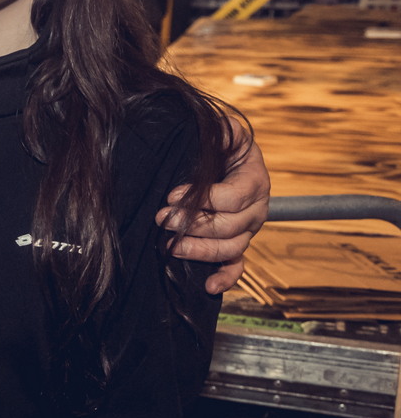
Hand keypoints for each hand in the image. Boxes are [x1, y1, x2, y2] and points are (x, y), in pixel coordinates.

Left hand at [158, 123, 267, 292]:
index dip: (202, 199)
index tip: (172, 195)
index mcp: (254, 182)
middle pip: (229, 227)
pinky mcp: (236, 244)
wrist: (226, 162)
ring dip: (200, 250)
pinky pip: (237, 266)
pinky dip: (225, 278)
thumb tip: (219, 132)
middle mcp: (255, 210)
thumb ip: (224, 132)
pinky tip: (208, 285)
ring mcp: (247, 230)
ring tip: (170, 247)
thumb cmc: (223, 147)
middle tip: (162, 220)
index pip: (233, 198)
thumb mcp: (225, 133)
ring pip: (230, 248)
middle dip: (192, 225)